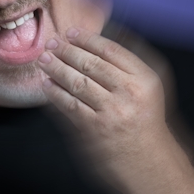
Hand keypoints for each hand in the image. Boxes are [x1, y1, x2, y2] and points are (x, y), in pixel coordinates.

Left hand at [34, 28, 170, 174]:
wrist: (147, 161)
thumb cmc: (144, 122)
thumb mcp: (149, 89)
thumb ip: (128, 65)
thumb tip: (97, 40)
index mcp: (144, 79)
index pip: (111, 50)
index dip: (87, 39)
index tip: (71, 32)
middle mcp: (129, 93)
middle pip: (91, 64)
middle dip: (67, 51)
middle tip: (52, 44)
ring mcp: (111, 112)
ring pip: (77, 83)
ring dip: (57, 69)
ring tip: (44, 60)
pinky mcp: (94, 129)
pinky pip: (69, 106)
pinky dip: (55, 93)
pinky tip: (47, 85)